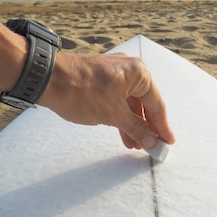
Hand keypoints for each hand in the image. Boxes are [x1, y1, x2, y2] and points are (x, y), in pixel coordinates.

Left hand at [38, 52, 175, 149]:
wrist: (47, 79)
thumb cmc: (82, 92)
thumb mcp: (113, 115)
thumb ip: (136, 129)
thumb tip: (152, 141)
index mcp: (139, 73)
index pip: (157, 105)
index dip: (162, 127)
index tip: (168, 142)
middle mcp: (130, 69)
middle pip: (145, 103)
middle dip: (147, 127)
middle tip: (151, 147)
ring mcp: (115, 72)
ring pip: (130, 103)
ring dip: (133, 124)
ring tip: (134, 144)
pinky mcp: (102, 78)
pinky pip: (118, 99)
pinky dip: (121, 115)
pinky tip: (121, 132)